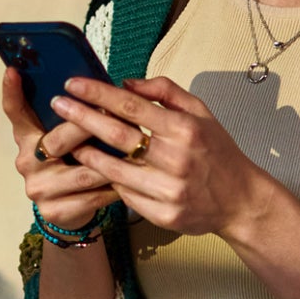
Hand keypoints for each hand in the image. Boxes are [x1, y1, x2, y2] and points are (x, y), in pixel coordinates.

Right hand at [0, 69, 118, 229]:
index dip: (12, 92)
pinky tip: (129, 179)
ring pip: (82, 172)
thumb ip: (75, 115)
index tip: (13, 71)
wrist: (70, 209)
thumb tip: (99, 86)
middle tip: (111, 114)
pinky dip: (113, 186)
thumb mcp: (69, 137)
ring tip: (133, 150)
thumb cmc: (75, 160)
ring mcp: (38, 188)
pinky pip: (92, 196)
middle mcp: (27, 161)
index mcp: (27, 137)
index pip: (15, 112)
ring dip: (111, 161)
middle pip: (57, 141)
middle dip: (87, 127)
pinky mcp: (54, 211)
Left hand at [49, 75, 287, 240]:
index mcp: (185, 129)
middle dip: (82, 118)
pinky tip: (97, 171)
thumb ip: (165, 92)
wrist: (241, 200)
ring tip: (68, 141)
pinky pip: (126, 196)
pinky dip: (111, 182)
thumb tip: (126, 83)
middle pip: (117, 136)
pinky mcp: (165, 215)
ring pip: (115, 170)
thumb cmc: (217, 151)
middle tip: (58, 106)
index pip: (131, 106)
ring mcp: (170, 191)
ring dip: (88, 154)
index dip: (97, 94)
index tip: (72, 85)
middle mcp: (177, 160)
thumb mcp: (201, 112)